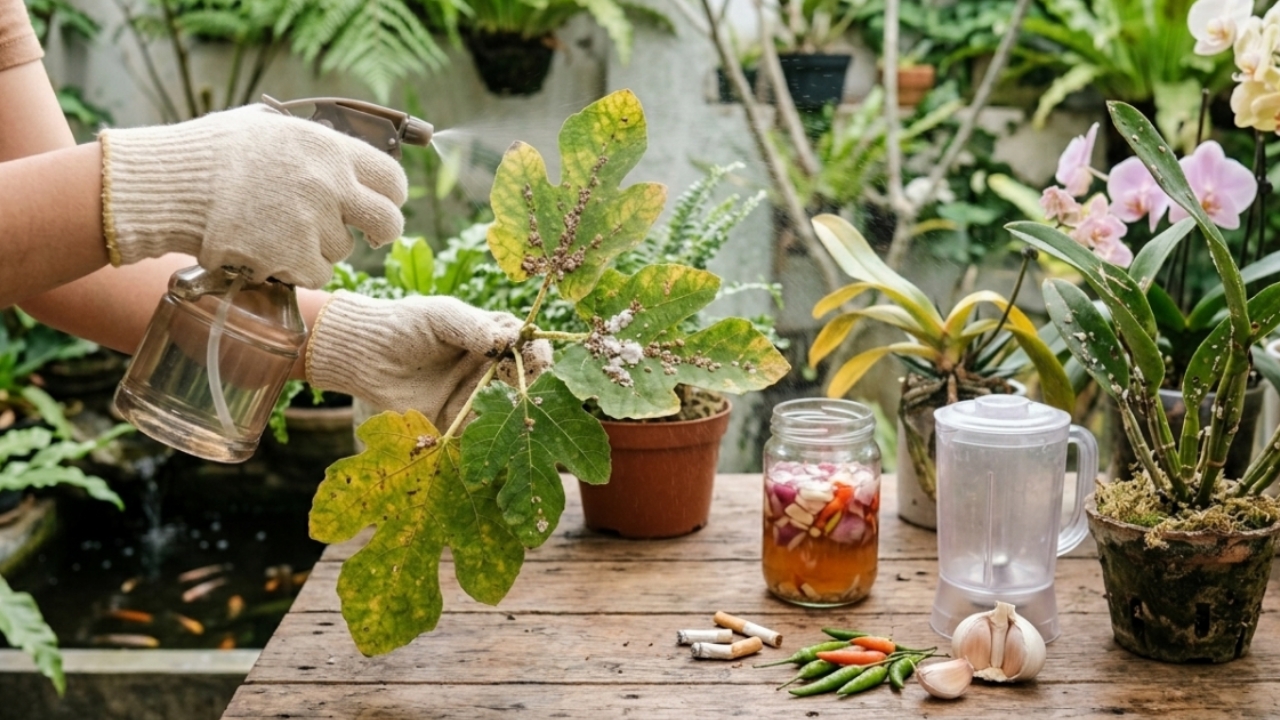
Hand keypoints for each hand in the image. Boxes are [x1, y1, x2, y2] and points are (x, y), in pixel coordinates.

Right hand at [99, 104, 406, 288]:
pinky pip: (316, 273)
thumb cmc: (211, 153)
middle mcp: (330, 185)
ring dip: (321, 247)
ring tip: (280, 229)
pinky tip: (271, 250)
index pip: (392, 178)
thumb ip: (312, 144)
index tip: (384, 203)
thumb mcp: (268, 128)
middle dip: (382, 232)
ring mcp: (313, 224)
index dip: (392, 196)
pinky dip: (298, 268)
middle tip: (369, 235)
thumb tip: (341, 159)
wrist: (169, 185)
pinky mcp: (293, 257)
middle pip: (388, 222)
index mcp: (328, 148)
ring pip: (343, 250)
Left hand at [305, 292, 552, 428]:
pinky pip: (481, 435)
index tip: (539, 361)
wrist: (365, 355)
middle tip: (529, 390)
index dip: (538, 354)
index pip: (529, 347)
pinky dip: (490, 438)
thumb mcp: (441, 316)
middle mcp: (491, 370)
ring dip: (515, 415)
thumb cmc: (404, 325)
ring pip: (508, 411)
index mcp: (494, 339)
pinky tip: (491, 436)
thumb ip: (474, 328)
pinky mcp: (458, 424)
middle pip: (527, 382)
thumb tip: (507, 342)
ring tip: (511, 413)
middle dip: (534, 387)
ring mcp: (476, 398)